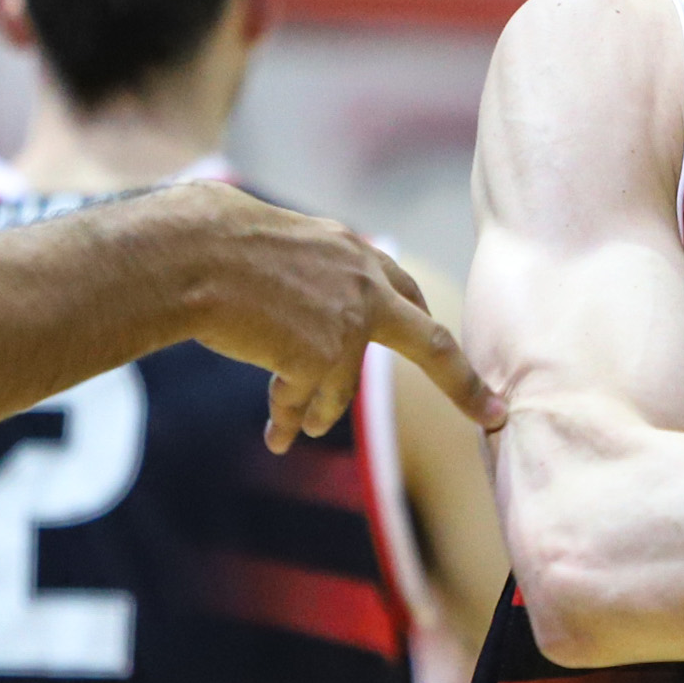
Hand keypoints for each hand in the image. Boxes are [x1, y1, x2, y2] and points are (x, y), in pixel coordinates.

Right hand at [184, 191, 499, 450]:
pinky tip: (279, 436)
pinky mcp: (322, 357)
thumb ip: (313, 278)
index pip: (403, 291)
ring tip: (296, 429)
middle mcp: (363, 286)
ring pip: (340, 388)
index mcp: (353, 254)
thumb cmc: (213, 247)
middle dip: (462, 383)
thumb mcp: (280, 248)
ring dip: (316, 409)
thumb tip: (317, 318)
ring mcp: (347, 323)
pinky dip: (290, 420)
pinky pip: (308, 403)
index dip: (423, 322)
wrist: (193, 253)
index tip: (455, 350)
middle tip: (490, 413)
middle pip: (431, 343)